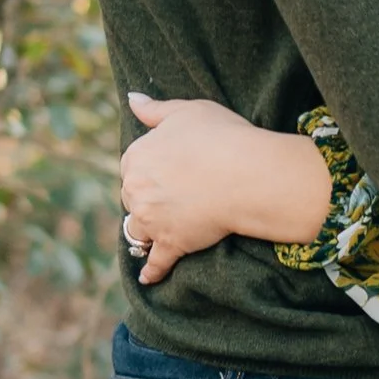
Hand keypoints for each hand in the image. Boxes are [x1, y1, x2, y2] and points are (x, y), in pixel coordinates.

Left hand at [120, 93, 333, 286]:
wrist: (246, 173)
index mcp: (136, 156)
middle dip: (147, 199)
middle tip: (170, 199)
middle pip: (133, 198)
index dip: (149, 170)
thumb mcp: (186, 111)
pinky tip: (148, 279)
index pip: (132, 166)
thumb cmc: (221, 136)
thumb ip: (155, 109)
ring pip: (139, 230)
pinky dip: (152, 271)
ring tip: (155, 234)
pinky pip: (156, 262)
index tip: (166, 172)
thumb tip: (132, 99)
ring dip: (145, 232)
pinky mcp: (171, 243)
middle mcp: (136, 189)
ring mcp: (152, 220)